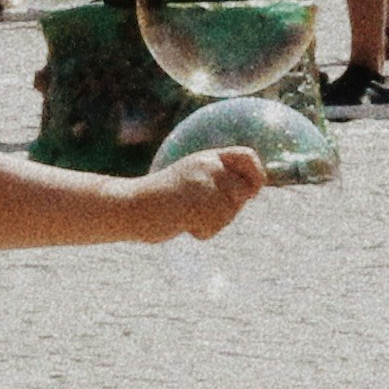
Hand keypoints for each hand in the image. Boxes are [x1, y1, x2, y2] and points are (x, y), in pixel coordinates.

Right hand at [145, 151, 265, 239]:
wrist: (131, 206)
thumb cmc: (160, 198)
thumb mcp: (191, 178)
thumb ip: (218, 180)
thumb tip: (252, 190)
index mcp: (207, 157)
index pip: (248, 156)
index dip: (257, 173)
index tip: (253, 190)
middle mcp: (208, 167)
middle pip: (243, 192)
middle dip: (230, 208)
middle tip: (201, 210)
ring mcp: (203, 186)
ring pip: (229, 213)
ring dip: (212, 222)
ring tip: (185, 215)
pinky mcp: (198, 205)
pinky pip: (215, 227)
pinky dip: (201, 231)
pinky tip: (181, 222)